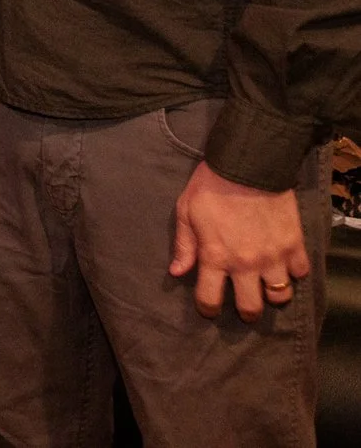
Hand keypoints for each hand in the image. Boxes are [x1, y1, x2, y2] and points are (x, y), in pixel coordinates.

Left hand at [170, 159, 310, 320]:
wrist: (247, 166)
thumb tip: (177, 272)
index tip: (209, 308)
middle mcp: (245, 264)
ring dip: (273, 294)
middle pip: (251, 308)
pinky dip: (294, 272)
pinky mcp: (295, 246)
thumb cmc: (210, 187)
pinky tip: (284, 264)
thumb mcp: (186, 212)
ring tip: (266, 286)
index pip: (210, 299)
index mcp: (215, 257)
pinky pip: (301, 273)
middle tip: (245, 304)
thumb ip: (184, 245)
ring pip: (281, 296)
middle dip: (247, 312)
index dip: (207, 308)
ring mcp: (273, 257)